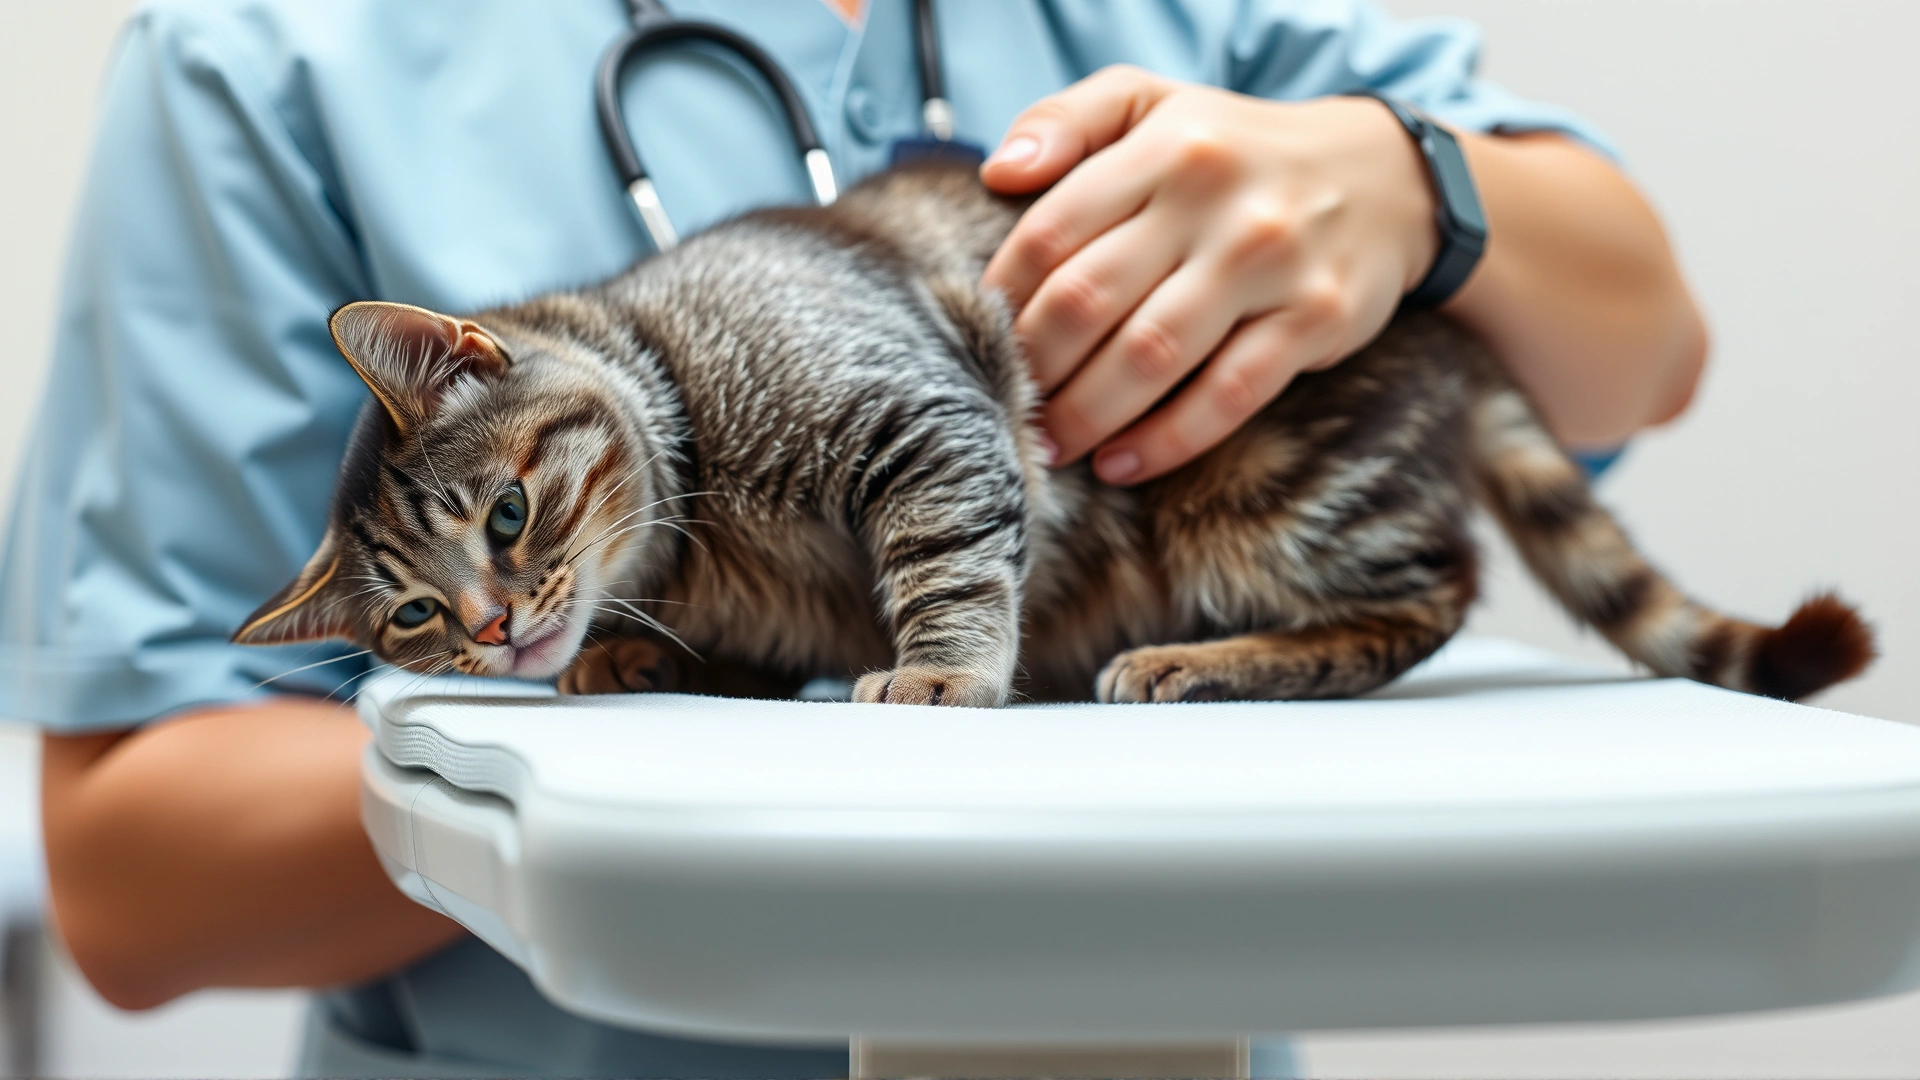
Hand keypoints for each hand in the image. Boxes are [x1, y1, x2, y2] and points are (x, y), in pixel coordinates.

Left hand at [980, 67, 1439, 483]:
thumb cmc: (1236, 154)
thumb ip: (1067, 120)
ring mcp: (1269, 261)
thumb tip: (996, 171)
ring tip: (1049, 446)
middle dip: (1034, 367)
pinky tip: (1121, 463)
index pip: (1053, 229)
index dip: (1003, 295)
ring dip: (1085, 414)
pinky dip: (1166, 440)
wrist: (1387, 180)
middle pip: (1089, 299)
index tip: (978, 337)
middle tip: (1007, 406)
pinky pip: (1226, 396)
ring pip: (1150, 356)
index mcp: (1163, 145)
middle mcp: (1215, 199)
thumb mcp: (1154, 103)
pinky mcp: (1315, 319)